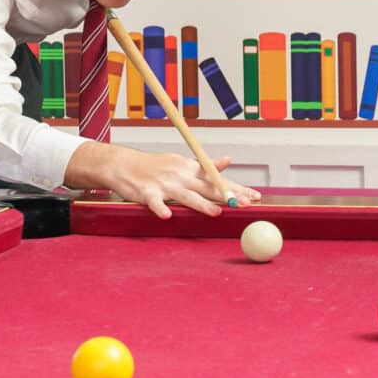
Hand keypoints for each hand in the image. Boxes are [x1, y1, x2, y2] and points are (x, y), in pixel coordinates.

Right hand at [70, 144, 258, 217]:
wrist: (122, 164)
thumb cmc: (154, 166)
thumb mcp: (181, 163)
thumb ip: (203, 168)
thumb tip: (227, 162)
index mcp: (189, 168)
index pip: (218, 179)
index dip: (237, 188)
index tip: (255, 196)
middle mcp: (180, 175)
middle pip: (208, 187)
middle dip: (228, 196)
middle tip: (245, 205)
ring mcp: (163, 184)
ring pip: (186, 195)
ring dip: (201, 204)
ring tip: (216, 213)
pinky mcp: (146, 192)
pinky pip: (155, 202)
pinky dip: (160, 209)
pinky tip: (167, 216)